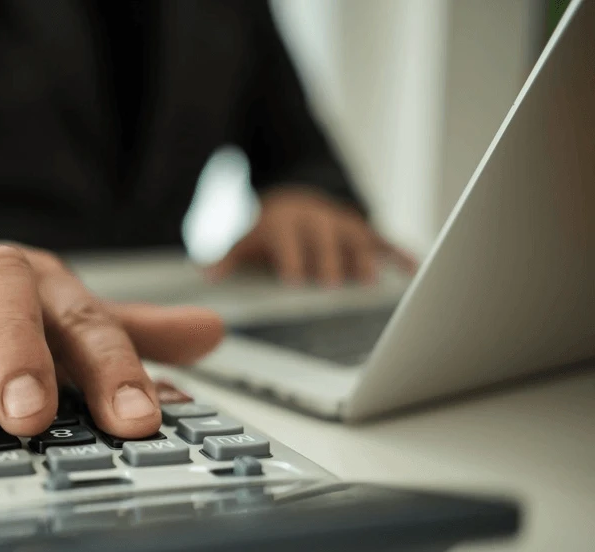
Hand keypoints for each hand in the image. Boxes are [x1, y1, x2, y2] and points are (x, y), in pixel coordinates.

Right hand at [0, 238, 224, 440]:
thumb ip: (127, 334)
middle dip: (15, 352)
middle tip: (27, 416)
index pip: (85, 320)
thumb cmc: (0, 315)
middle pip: (0, 292)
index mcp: (39, 281)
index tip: (137, 422)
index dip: (114, 370)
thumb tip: (212, 333)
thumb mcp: (64, 323)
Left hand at [206, 187, 416, 285]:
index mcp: (287, 223)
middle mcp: (318, 221)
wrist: (296, 196)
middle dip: (329, 262)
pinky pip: (386, 242)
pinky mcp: (364, 230)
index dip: (292, 260)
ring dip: (364, 259)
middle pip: (325, 242)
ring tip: (369, 283)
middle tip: (332, 285)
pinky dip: (400, 254)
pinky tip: (414, 270)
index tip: (294, 281)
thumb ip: (229, 257)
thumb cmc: (270, 228)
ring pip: (357, 240)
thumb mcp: (247, 239)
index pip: (289, 242)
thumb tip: (207, 276)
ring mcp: (344, 225)